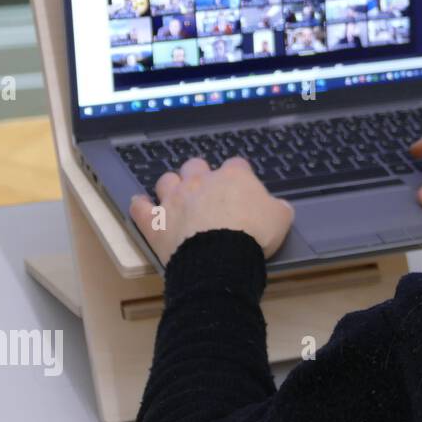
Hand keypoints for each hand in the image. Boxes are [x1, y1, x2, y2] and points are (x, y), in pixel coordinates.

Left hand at [129, 157, 294, 265]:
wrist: (222, 256)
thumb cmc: (254, 233)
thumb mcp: (281, 218)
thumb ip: (277, 207)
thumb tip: (277, 207)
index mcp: (233, 177)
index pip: (236, 165)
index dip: (240, 175)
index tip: (243, 188)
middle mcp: (200, 181)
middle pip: (196, 165)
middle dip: (200, 174)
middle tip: (208, 191)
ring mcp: (174, 199)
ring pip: (166, 180)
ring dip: (172, 186)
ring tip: (177, 197)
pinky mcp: (155, 221)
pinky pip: (140, 207)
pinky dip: (140, 206)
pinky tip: (142, 206)